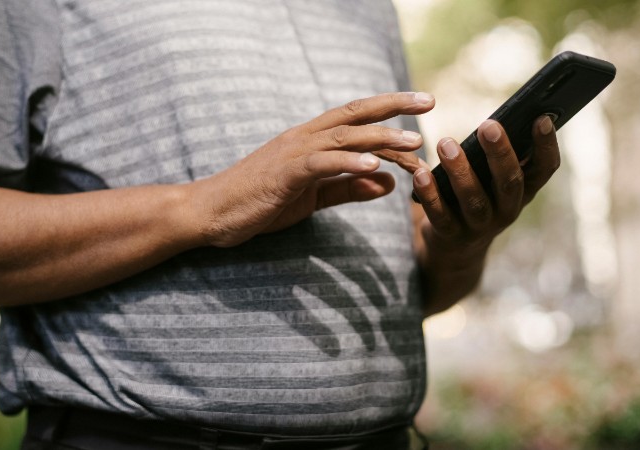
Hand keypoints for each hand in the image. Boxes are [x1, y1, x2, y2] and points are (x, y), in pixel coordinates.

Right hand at [190, 92, 434, 247]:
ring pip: (343, 138)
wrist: (211, 212)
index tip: (421, 110)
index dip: (389, 113)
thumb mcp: (312, 197)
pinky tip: (375, 166)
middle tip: (429, 102)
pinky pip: (320, 164)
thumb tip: (387, 182)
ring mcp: (292, 153)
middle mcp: (303, 138)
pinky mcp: (283, 174)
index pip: (355, 120)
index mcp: (310, 141)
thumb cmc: (258, 202)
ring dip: (380, 138)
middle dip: (393, 107)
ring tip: (412, 141)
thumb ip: (348, 187)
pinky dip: (348, 163)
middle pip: (354, 116)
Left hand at [412, 115, 560, 260]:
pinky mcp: (451, 236)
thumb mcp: (491, 180)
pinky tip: (420, 174)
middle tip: (488, 126)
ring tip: (445, 143)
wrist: (455, 249)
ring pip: (474, 200)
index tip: (541, 118)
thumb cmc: (476, 196)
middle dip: (500, 153)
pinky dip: (430, 194)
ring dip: (461, 171)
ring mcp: (480, 226)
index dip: (546, 145)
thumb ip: (495, 157)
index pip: (544, 169)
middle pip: (510, 182)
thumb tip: (493, 121)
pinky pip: (441, 215)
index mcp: (523, 192)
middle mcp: (507, 210)